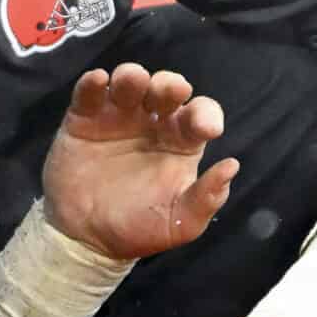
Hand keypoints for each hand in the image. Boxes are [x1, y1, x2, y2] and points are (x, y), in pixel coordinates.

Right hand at [40, 62, 239, 260]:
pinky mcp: (84, 120)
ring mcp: (118, 117)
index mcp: (181, 142)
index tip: (208, 128)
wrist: (87, 240)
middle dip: (169, 84)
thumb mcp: (180, 223)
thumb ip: (206, 198)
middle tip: (170, 91)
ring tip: (133, 82)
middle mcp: (153, 123)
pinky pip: (89, 94)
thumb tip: (232, 167)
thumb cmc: (139, 229)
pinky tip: (99, 80)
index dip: (206, 115)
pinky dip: (93, 83)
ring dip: (133, 76)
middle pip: (166, 89)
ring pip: (130, 83)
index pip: (200, 115)